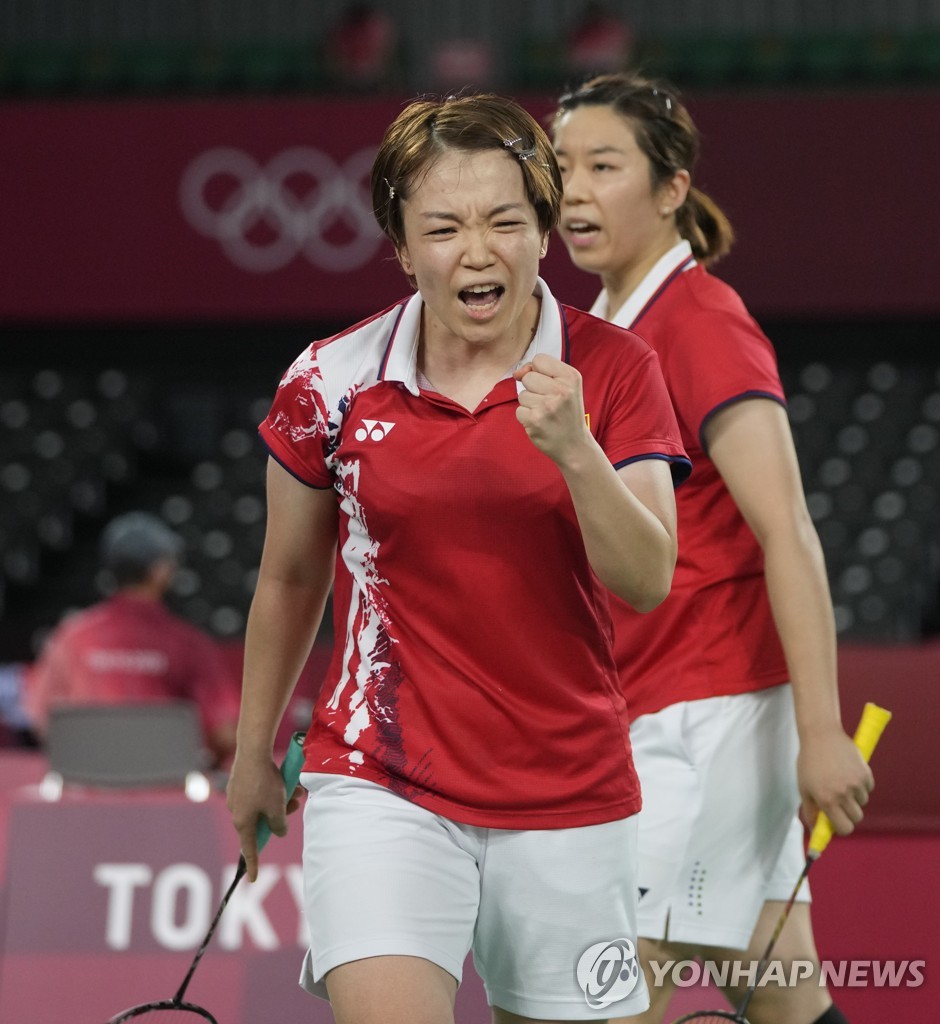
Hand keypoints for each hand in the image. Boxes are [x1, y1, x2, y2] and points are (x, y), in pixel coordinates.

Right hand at [226, 750, 296, 881]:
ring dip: (281, 800)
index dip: (253, 864)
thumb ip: (279, 825)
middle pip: (262, 822)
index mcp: (243, 822)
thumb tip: (279, 831)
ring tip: (296, 789)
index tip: (252, 879)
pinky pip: (258, 792)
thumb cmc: (265, 783)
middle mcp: (236, 811)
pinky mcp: (240, 782)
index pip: (249, 848)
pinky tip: (284, 778)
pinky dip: (273, 789)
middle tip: (296, 803)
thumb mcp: (277, 808)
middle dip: (281, 815)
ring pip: (263, 805)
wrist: (253, 751)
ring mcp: (237, 795)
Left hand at [513, 353, 590, 465]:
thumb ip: (542, 372)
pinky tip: (541, 423)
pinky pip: (519, 410)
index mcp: (571, 377)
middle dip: (533, 389)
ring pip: (522, 395)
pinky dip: (527, 418)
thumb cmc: (567, 413)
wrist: (574, 445)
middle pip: (528, 377)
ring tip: (546, 414)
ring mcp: (547, 405)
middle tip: (549, 403)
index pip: (539, 359)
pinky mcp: (535, 420)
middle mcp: (561, 390)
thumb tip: (517, 373)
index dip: (537, 371)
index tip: (547, 384)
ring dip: (530, 405)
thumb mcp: (566, 386)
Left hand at [797, 726, 873, 836]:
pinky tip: (848, 771)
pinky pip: (868, 788)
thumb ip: (810, 810)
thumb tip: (816, 830)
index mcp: (826, 800)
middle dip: (848, 813)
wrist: (821, 735)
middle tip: (839, 802)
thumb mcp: (803, 787)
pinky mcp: (865, 773)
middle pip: (856, 818)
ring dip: (854, 796)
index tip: (838, 823)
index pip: (844, 828)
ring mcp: (855, 784)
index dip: (842, 827)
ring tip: (839, 780)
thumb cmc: (809, 761)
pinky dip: (861, 784)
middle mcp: (842, 794)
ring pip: (862, 802)